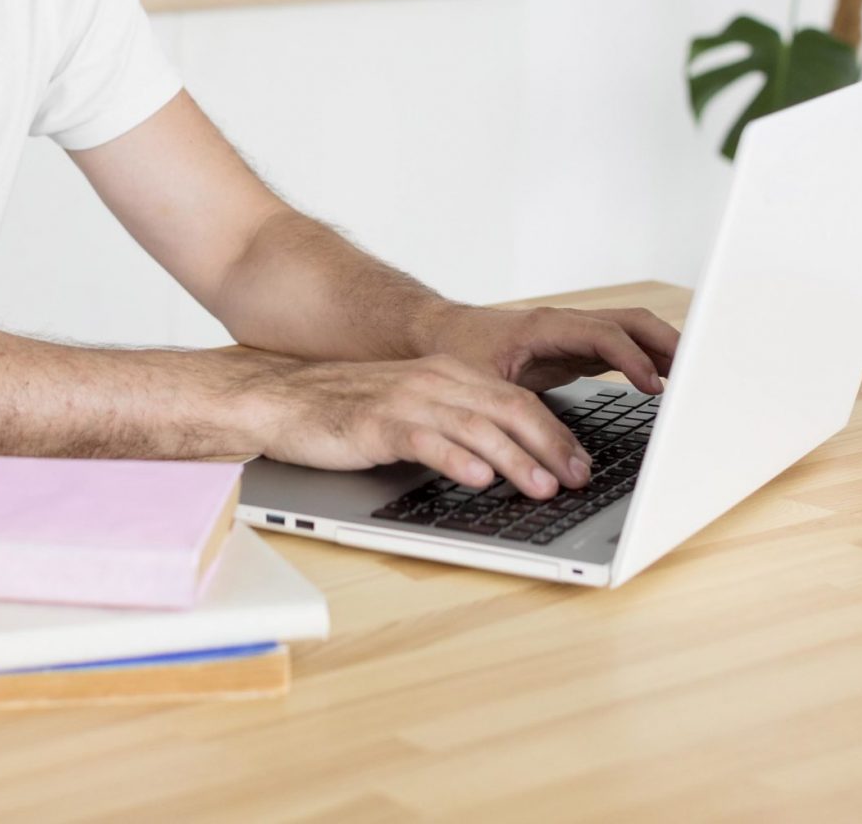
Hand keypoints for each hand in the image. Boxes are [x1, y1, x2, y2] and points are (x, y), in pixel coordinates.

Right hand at [255, 354, 592, 498]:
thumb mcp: (410, 410)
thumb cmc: (345, 411)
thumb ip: (453, 425)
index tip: (580, 463)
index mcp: (446, 375)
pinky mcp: (375, 423)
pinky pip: (424, 440)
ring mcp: (404, 400)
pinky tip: (478, 479)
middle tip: (578, 478)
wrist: (281, 399)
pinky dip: (456, 459)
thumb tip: (503, 462)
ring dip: (515, 459)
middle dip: (549, 445)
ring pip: (475, 426)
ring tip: (542, 487)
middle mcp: (432, 382)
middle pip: (507, 409)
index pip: (515, 399)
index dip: (553, 431)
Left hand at [416, 303, 679, 394]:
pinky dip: (644, 360)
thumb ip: (517, 416)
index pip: (605, 334)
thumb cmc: (454, 353)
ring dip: (662, 349)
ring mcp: (573, 335)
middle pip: (631, 321)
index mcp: (546, 326)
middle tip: (697, 373)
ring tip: (692, 378)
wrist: (437, 334)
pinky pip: (619, 348)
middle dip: (667, 343)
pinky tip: (660, 384)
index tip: (654, 387)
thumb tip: (556, 455)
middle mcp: (566, 324)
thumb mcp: (480, 386)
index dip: (633, 359)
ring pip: (631, 331)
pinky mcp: (574, 349)